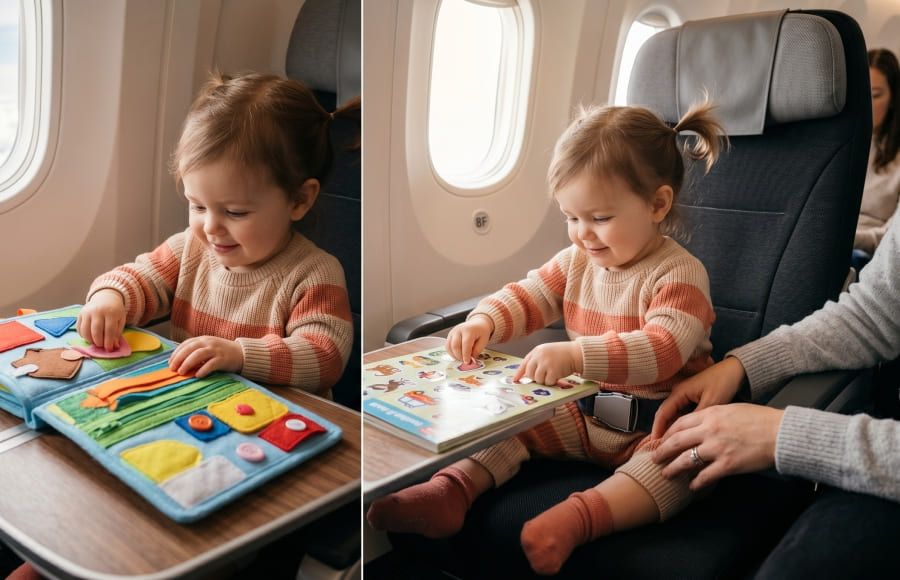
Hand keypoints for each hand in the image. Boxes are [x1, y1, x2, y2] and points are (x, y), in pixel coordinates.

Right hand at [77, 289, 126, 351]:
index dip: (109, 341)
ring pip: (85, 330)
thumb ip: (117, 333)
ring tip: (95, 342)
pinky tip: (89, 337)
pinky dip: (83, 335)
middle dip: (99, 342)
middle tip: (101, 346)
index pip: (109, 330)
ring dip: (90, 340)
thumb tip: (114, 347)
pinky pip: (79, 328)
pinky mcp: (80, 314)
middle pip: (96, 331)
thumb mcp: (120, 320)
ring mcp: (87, 312)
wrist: (106, 298)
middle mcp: (97, 311)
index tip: (109, 349)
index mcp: (111, 312)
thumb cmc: (115, 311)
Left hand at [168, 336, 243, 377]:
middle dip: (179, 358)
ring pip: (198, 355)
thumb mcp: (208, 347)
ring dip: (187, 363)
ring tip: (181, 372)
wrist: (242, 353)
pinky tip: (197, 375)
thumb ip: (196, 351)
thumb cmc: (222, 352)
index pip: (186, 344)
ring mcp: (216, 350)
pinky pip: (211, 364)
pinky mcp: (223, 359)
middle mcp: (208, 343)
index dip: (176, 353)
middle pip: (190, 349)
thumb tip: (180, 361)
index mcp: (203, 339)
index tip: (170, 362)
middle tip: (172, 369)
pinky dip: (203, 369)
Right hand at [446, 315, 492, 362]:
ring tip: (462, 358)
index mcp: (469, 330)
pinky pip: (447, 346)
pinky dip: (451, 353)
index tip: (467, 362)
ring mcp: (452, 332)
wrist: (477, 323)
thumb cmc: (481, 332)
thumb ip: (477, 350)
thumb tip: (470, 359)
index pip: (465, 344)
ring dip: (454, 355)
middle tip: (465, 361)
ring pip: (449, 347)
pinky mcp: (449, 335)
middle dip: (459, 356)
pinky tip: (458, 355)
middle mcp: (459, 330)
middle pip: (455, 346)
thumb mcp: (484, 341)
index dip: (466, 355)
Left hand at [513, 341, 581, 384]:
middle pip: (530, 373)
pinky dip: (552, 382)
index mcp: (537, 351)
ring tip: (552, 374)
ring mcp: (546, 363)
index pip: (524, 363)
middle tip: (544, 376)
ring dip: (545, 380)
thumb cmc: (563, 354)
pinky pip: (548, 382)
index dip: (519, 373)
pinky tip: (557, 375)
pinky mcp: (553, 370)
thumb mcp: (547, 352)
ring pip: (538, 379)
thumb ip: (537, 360)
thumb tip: (528, 374)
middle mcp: (539, 356)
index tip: (515, 380)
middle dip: (535, 378)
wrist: (576, 353)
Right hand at [650, 356, 746, 438]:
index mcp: (679, 393)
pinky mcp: (692, 399)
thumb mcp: (711, 402)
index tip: (655, 446)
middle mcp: (678, 394)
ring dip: (672, 430)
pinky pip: (682, 414)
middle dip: (662, 432)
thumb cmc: (723, 382)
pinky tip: (684, 437)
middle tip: (661, 450)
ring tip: (671, 447)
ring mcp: (684, 396)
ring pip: (673, 416)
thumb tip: (687, 436)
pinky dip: (681, 426)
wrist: (736, 370)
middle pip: (665, 416)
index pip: (662, 414)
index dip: (657, 430)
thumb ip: (697, 418)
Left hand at [651, 403, 782, 489]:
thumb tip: (701, 423)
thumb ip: (713, 416)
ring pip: (686, 460)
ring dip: (674, 469)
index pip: (679, 424)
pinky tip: (693, 487)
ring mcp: (717, 448)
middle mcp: (709, 430)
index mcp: (710, 414)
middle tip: (654, 459)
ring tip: (667, 475)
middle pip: (676, 442)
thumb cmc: (760, 420)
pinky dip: (697, 483)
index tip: (661, 441)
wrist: (781, 433)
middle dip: (662, 452)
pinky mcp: (728, 464)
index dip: (667, 434)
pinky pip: (705, 476)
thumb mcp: (731, 409)